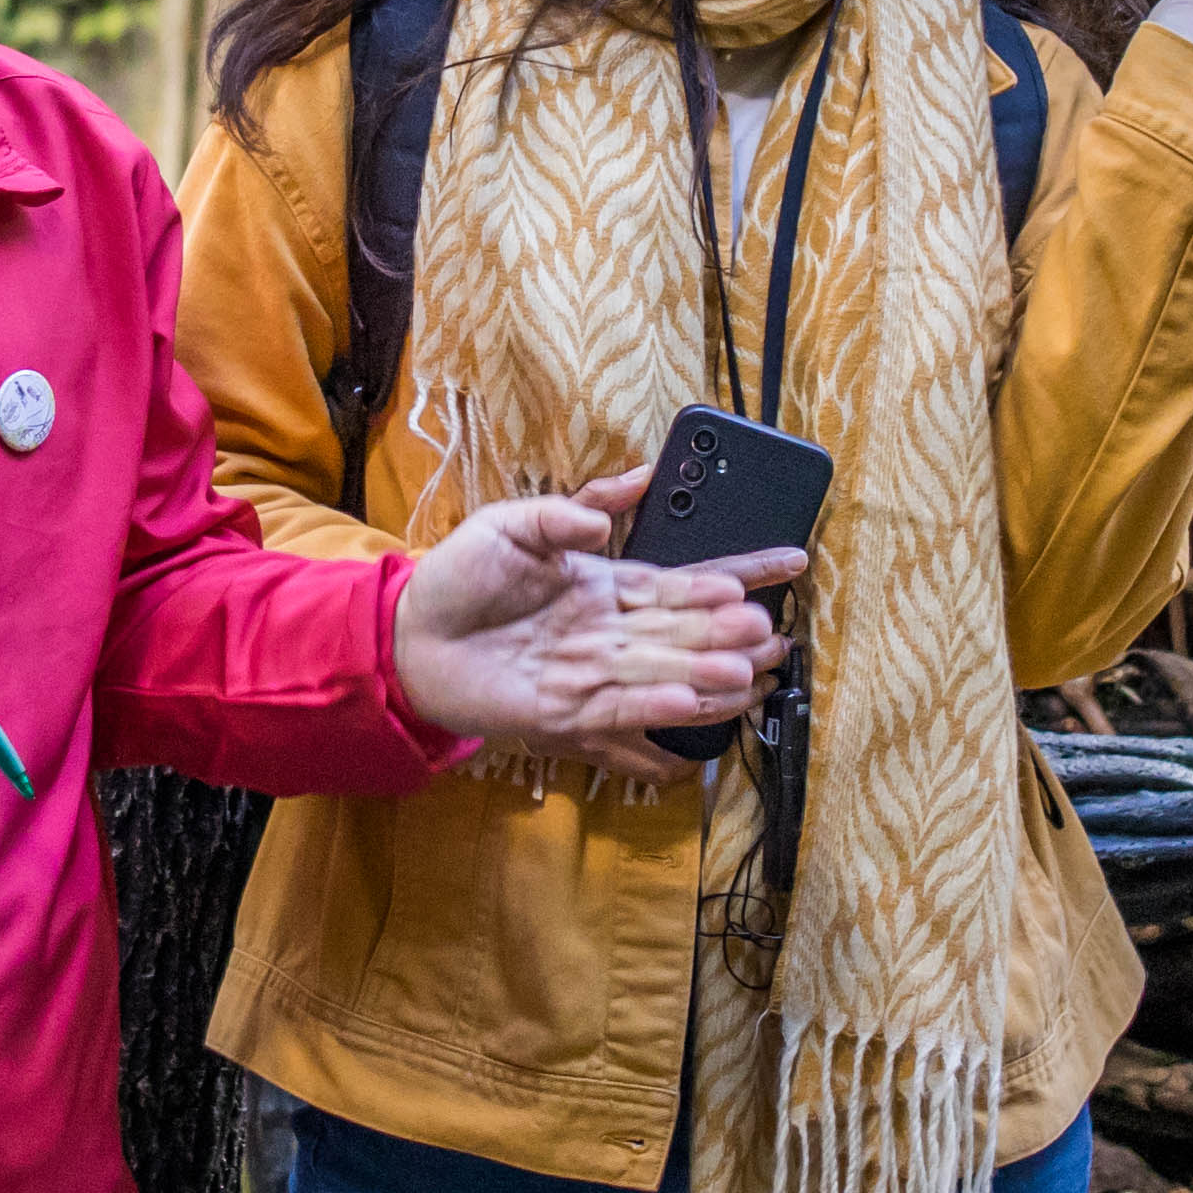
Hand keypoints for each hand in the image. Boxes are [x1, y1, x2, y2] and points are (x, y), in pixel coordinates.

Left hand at [395, 467, 796, 779]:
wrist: (404, 636)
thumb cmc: (456, 578)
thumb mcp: (512, 523)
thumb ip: (570, 507)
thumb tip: (632, 482)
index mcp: (604, 585)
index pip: (682, 579)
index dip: (736, 573)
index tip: (787, 564)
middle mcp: (607, 631)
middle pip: (683, 630)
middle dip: (731, 632)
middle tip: (777, 630)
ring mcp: (588, 672)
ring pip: (662, 670)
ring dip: (707, 672)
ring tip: (755, 670)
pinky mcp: (560, 710)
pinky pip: (617, 707)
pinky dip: (655, 703)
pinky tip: (693, 697)